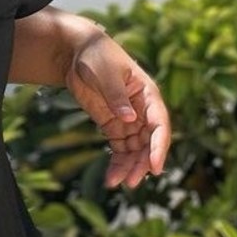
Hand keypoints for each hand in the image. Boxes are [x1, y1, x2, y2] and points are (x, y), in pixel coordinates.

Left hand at [63, 30, 170, 188]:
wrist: (76, 54)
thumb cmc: (96, 56)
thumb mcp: (105, 73)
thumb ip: (116, 95)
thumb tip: (130, 118)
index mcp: (148, 94)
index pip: (159, 124)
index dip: (159, 146)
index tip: (155, 167)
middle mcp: (142, 110)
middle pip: (148, 142)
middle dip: (142, 163)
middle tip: (131, 182)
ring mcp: (129, 119)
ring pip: (135, 149)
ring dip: (129, 166)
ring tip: (117, 183)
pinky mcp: (114, 125)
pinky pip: (120, 148)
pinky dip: (117, 162)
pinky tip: (112, 178)